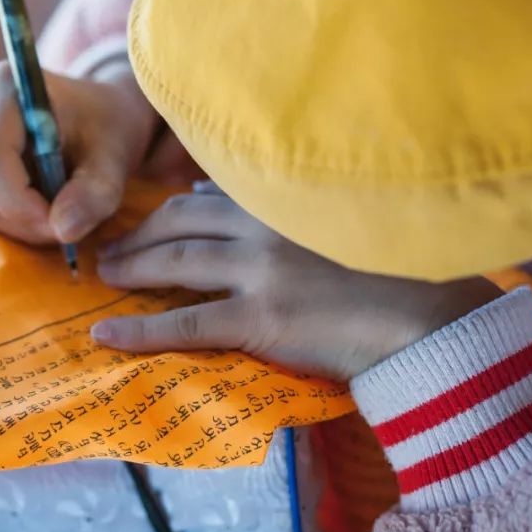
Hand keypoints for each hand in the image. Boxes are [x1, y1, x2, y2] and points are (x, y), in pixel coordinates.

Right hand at [0, 60, 157, 244]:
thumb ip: (95, 193)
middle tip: (69, 225)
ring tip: (63, 210)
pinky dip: (14, 216)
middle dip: (26, 219)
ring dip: (22, 222)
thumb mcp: (115, 158)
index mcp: (7, 85)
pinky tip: (45, 202)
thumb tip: (64, 229)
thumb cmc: (108, 128)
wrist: (99, 113)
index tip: (61, 225)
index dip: (21, 203)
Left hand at [91, 185, 501, 382]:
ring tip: (106, 277)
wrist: (427, 318)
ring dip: (132, 267)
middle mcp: (266, 225)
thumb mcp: (336, 224)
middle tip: (112, 249)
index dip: (172, 206)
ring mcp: (261, 271)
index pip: (210, 194)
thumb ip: (286, 211)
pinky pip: (185, 323)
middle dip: (140, 233)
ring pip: (176, 262)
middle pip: (180, 221)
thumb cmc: (392, 272)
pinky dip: (140, 330)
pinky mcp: (260, 318)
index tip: (152, 217)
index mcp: (285, 200)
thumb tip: (226, 198)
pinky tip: (105, 338)